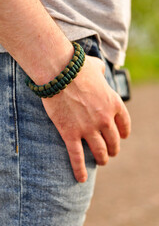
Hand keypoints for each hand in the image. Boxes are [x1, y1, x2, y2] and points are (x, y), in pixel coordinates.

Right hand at [42, 55, 130, 182]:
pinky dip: (79, 169)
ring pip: (99, 151)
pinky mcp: (71, 133)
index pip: (124, 125)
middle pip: (113, 141)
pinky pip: (77, 156)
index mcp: (113, 104)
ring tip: (101, 161)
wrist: (60, 71)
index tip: (121, 137)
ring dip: (102, 159)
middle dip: (113, 149)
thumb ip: (102, 72)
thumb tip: (101, 71)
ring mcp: (88, 128)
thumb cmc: (77, 67)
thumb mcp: (96, 68)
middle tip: (109, 153)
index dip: (123, 134)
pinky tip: (81, 178)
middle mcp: (104, 119)